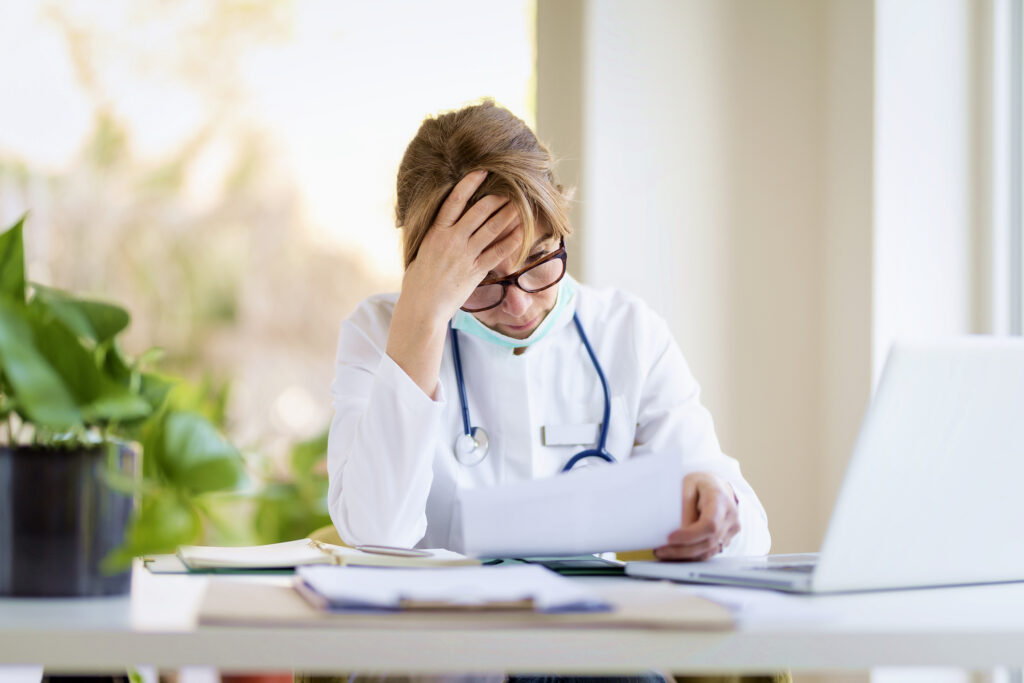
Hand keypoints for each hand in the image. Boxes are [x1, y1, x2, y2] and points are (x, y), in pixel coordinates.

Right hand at [398, 170, 523, 324]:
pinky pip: (498, 252)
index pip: (454, 200)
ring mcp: (465, 255)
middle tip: (509, 188)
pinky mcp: (475, 271)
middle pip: (479, 211)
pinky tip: (522, 232)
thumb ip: (435, 234)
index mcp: (436, 231)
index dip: (469, 184)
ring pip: (492, 229)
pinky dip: (512, 241)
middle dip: (496, 198)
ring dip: (508, 214)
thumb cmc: (419, 279)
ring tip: (520, 204)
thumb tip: (443, 221)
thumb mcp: (422, 249)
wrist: (422, 306)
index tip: (481, 172)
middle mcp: (451, 240)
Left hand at [654, 472, 739, 561]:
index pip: (709, 524)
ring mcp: (732, 528)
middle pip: (708, 541)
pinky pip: (710, 551)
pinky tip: (676, 553)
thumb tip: (679, 530)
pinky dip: (692, 555)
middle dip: (682, 550)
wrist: (718, 486)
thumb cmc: (700, 484)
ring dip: (685, 555)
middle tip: (660, 551)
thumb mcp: (687, 485)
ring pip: (709, 551)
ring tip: (664, 553)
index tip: (669, 538)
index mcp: (720, 499)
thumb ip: (684, 506)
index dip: (690, 536)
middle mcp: (730, 515)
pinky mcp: (728, 538)